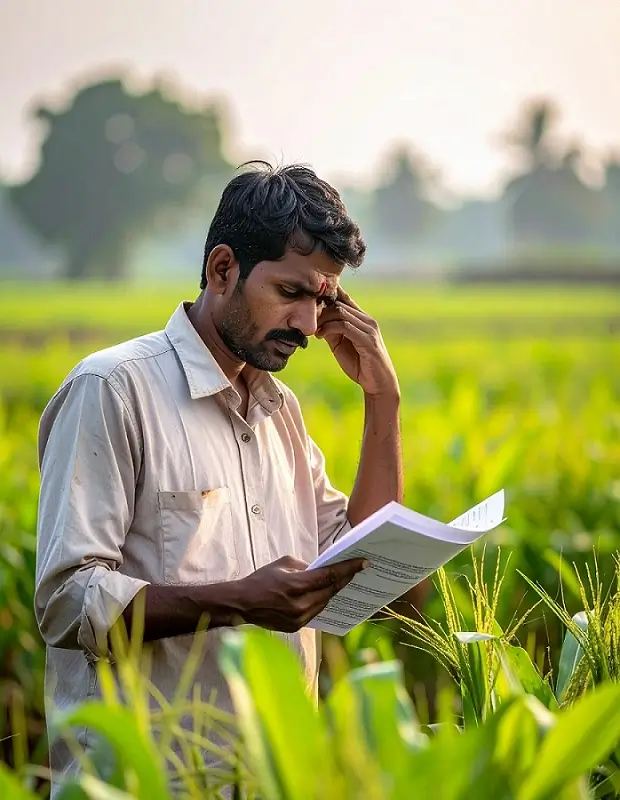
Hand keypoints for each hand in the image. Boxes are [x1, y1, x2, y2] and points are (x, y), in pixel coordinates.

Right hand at [234, 555, 366, 632]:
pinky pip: (316, 612)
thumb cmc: (261, 580)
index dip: (348, 569)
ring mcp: (298, 619)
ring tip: (347, 581)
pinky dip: (322, 602)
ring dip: (335, 591)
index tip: (363, 562)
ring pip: (325, 602)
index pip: (329, 576)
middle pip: (331, 590)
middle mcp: (300, 605)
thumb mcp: (283, 564)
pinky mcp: (296, 627)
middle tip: (359, 569)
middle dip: (346, 579)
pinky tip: (329, 594)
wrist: (242, 604)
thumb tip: (323, 568)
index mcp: (296, 586)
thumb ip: (305, 566)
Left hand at [316, 287, 398, 396]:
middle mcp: (367, 320)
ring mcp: (369, 329)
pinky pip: (345, 326)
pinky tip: (319, 335)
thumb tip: (316, 321)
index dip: (326, 296)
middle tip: (307, 320)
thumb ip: (332, 331)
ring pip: (341, 312)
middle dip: (320, 309)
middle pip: (339, 303)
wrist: (379, 384)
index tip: (308, 304)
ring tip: (313, 329)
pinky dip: (328, 328)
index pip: (344, 298)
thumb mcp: (341, 345)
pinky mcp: (368, 340)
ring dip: (322, 319)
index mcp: (362, 319)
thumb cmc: (360, 365)